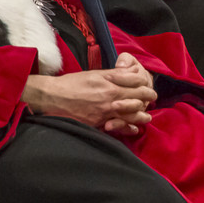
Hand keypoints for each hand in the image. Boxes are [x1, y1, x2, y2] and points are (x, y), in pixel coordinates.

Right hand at [23, 57, 157, 134]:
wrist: (52, 97)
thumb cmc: (72, 83)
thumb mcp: (96, 74)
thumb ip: (115, 74)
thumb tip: (131, 72)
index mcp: (111, 84)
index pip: (137, 84)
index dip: (145, 85)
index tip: (148, 86)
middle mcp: (110, 99)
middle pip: (137, 100)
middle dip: (147, 99)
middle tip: (151, 99)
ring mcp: (104, 113)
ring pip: (130, 115)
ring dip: (141, 115)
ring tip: (147, 117)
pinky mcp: (97, 123)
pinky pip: (117, 127)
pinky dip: (127, 128)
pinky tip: (133, 129)